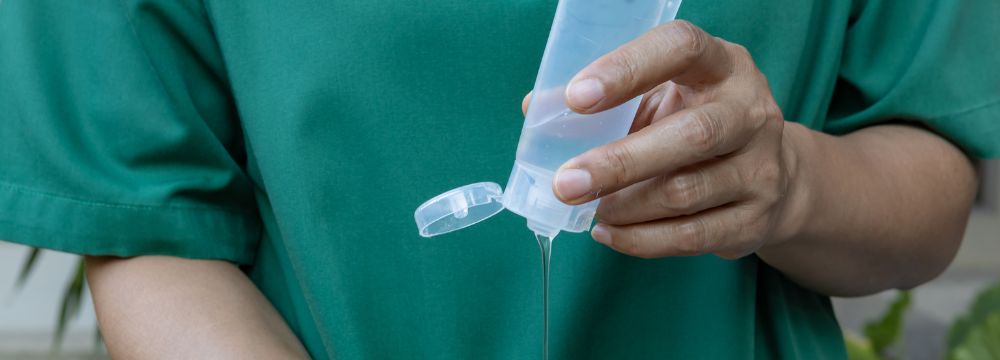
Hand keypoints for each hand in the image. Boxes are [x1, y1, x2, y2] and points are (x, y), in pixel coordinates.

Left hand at [543, 21, 805, 258]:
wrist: (772, 176)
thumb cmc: (695, 123)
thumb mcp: (658, 99)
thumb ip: (605, 101)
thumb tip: (536, 110)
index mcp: (721, 65)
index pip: (681, 48)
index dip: (627, 68)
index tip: (576, 97)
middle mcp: (750, 110)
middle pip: (691, 136)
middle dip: (619, 163)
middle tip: (566, 182)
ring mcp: (761, 167)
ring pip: (686, 193)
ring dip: (625, 206)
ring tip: (587, 208)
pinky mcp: (756, 218)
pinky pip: (692, 236)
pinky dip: (641, 239)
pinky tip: (608, 232)